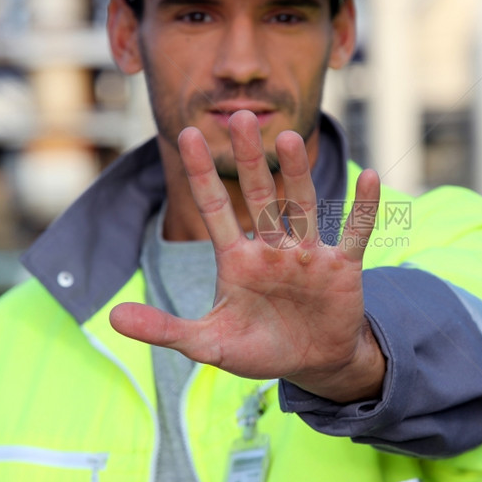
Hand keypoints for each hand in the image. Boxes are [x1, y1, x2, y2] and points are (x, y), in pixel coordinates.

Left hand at [110, 110, 384, 402]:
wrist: (313, 364)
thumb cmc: (260, 348)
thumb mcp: (209, 343)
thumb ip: (165, 328)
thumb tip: (112, 318)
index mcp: (237, 260)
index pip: (215, 209)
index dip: (201, 174)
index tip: (186, 135)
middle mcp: (272, 248)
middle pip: (259, 195)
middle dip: (249, 160)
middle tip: (238, 117)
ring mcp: (308, 254)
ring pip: (302, 205)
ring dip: (296, 174)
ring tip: (287, 139)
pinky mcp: (342, 267)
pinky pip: (354, 232)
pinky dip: (363, 208)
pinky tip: (369, 177)